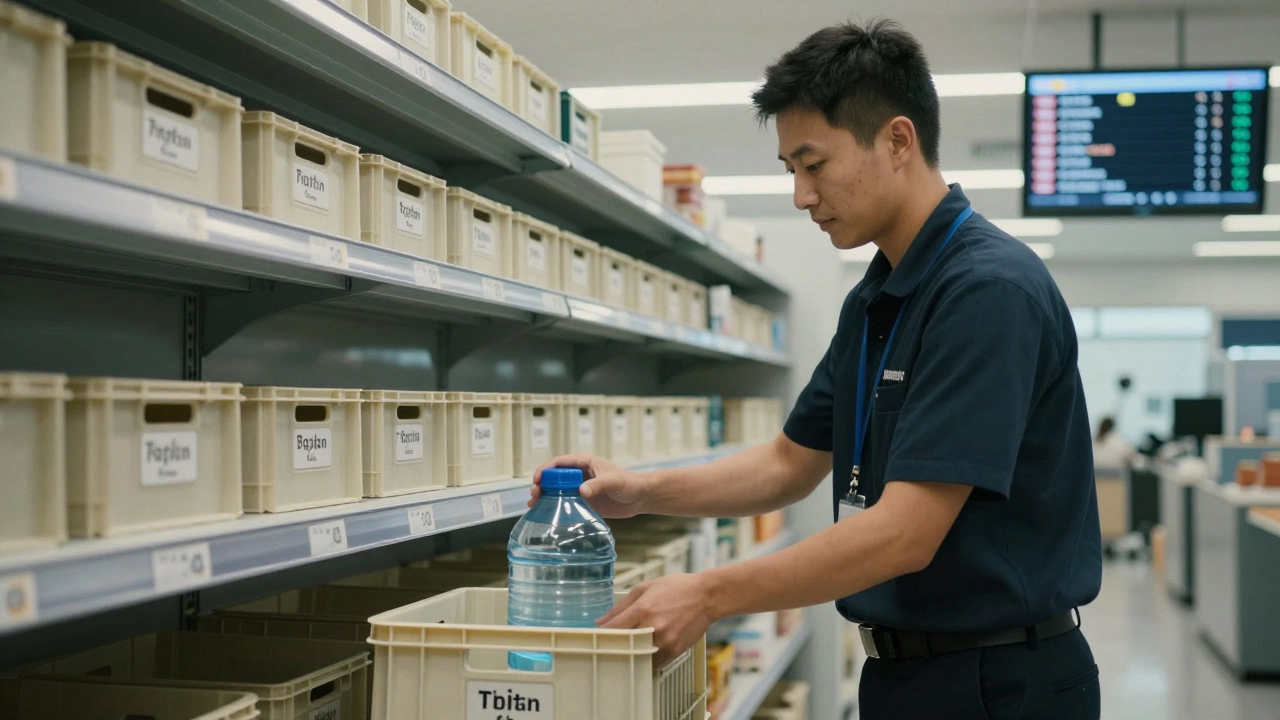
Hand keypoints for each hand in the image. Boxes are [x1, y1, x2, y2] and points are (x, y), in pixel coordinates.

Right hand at [529, 454, 648, 517]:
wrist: (640, 497)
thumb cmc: (629, 483)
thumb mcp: (613, 481)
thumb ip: (598, 485)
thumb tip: (581, 490)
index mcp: (584, 463)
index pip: (559, 463)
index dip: (546, 470)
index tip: (538, 480)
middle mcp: (579, 474)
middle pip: (554, 477)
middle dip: (541, 484)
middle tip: (534, 495)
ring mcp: (580, 488)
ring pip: (556, 490)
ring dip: (544, 496)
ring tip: (533, 505)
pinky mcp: (583, 501)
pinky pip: (565, 503)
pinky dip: (554, 507)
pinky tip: (546, 514)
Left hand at [598, 573, 718, 666]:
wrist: (707, 596)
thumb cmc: (677, 588)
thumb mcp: (645, 588)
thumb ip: (621, 606)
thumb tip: (601, 622)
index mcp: (643, 610)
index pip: (614, 629)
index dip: (604, 634)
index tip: (600, 635)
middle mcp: (653, 627)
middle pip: (624, 645)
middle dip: (617, 644)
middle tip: (615, 642)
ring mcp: (665, 641)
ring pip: (638, 657)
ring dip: (633, 653)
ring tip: (633, 645)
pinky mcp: (674, 650)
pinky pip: (654, 661)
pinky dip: (648, 657)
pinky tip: (649, 647)